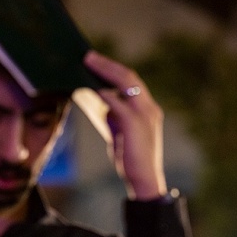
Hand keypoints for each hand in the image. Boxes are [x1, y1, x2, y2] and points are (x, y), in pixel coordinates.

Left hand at [83, 50, 166, 199]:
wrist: (144, 180)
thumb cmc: (131, 159)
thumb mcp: (120, 132)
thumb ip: (112, 116)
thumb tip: (95, 99)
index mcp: (148, 109)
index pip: (132, 82)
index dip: (114, 70)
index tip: (97, 61)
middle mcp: (149, 108)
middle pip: (129, 77)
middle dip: (108, 65)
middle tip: (87, 56)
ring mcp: (145, 114)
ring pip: (126, 83)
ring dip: (105, 71)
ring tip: (87, 64)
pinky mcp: (135, 124)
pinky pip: (118, 102)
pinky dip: (104, 92)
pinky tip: (89, 87)